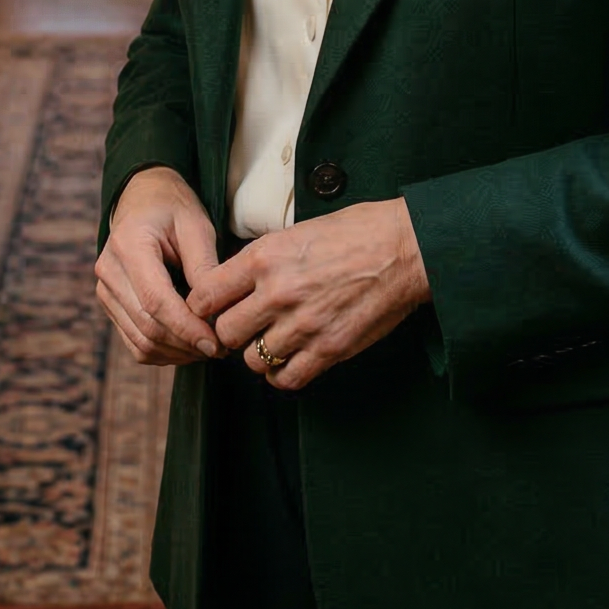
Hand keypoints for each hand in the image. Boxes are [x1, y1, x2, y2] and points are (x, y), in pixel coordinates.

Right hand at [96, 167, 225, 366]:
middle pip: (147, 326)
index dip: (186, 328)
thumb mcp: (195, 225)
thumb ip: (203, 267)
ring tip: (208, 348)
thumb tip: (214, 314)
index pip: (155, 300)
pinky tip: (188, 345)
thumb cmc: (173, 207)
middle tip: (221, 349)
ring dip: (176, 353)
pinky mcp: (110, 303)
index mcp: (129, 244)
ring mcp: (105, 290)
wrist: (142, 196)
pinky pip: (134, 341)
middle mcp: (109, 270)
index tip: (215, 344)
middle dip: (185, 344)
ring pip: (139, 341)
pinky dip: (162, 351)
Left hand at [188, 198, 430, 391]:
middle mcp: (277, 292)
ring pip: (252, 360)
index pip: (206, 295)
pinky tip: (291, 358)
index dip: (204, 306)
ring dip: (258, 354)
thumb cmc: (357, 231)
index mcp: (265, 257)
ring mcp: (302, 324)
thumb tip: (238, 281)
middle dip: (231, 333)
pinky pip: (286, 378)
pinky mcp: (328, 349)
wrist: (403, 248)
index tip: (212, 309)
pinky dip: (283, 373)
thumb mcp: (297, 231)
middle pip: (225, 333)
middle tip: (245, 327)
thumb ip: (264, 259)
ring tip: (273, 340)